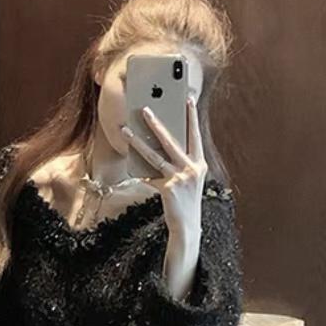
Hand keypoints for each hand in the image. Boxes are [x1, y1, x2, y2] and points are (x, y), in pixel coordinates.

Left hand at [120, 94, 205, 241]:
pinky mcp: (168, 188)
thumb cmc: (185, 201)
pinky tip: (129, 161)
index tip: (188, 100)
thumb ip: (178, 163)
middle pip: (171, 141)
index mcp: (199, 164)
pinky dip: (139, 170)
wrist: (187, 225)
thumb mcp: (188, 179)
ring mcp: (180, 178)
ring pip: (154, 155)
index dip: (192, 117)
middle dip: (156, 124)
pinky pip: (149, 174)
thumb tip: (156, 145)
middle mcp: (192, 169)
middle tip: (145, 109)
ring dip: (138, 141)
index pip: (195, 135)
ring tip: (126, 130)